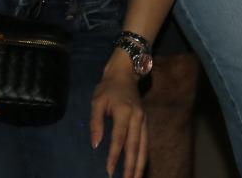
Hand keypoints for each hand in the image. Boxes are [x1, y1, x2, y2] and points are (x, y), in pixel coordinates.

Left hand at [90, 63, 146, 177]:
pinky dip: (143, 155)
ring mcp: (144, 119)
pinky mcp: (145, 121)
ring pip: (144, 145)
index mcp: (125, 112)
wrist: (125, 73)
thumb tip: (96, 144)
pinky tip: (140, 166)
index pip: (119, 139)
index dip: (115, 156)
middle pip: (136, 146)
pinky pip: (146, 142)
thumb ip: (95, 123)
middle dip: (132, 166)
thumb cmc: (108, 88)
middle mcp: (138, 117)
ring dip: (140, 164)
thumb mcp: (96, 102)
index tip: (110, 171)